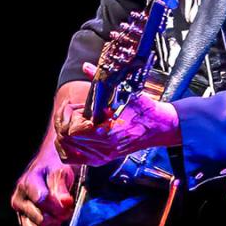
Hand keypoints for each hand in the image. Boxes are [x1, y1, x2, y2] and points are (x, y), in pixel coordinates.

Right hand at [11, 143, 79, 225]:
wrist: (47, 168)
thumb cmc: (55, 169)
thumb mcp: (61, 172)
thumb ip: (62, 188)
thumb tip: (65, 202)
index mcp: (27, 184)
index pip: (42, 201)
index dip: (58, 205)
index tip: (68, 202)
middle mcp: (19, 201)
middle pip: (41, 219)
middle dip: (57, 217)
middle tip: (66, 210)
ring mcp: (21, 214)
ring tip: (59, 219)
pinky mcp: (25, 224)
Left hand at [54, 64, 180, 166]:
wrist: (160, 127)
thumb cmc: (144, 110)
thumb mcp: (124, 92)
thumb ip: (100, 81)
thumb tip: (87, 67)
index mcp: (106, 133)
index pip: (71, 130)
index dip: (69, 116)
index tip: (77, 106)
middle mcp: (103, 148)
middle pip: (65, 138)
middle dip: (65, 122)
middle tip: (74, 111)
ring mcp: (102, 155)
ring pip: (66, 149)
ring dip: (65, 133)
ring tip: (74, 122)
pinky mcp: (103, 159)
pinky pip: (74, 158)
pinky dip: (67, 148)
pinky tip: (73, 137)